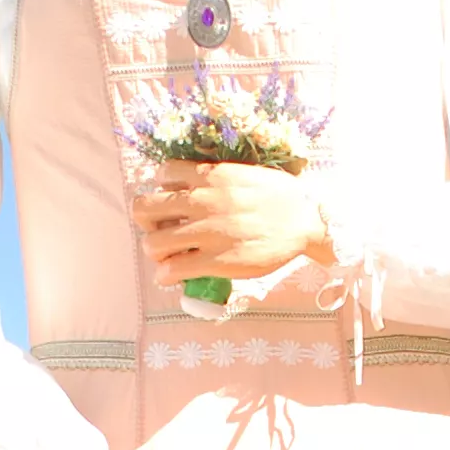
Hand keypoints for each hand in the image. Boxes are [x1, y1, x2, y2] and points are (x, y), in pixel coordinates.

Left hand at [131, 161, 333, 282]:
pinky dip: (166, 276)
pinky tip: (175, 276)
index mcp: (209, 176)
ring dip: (156, 252)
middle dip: (148, 222)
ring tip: (170, 256)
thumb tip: (197, 185)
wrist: (306, 221)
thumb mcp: (244, 173)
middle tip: (163, 231)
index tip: (173, 203)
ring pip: (152, 244)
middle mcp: (201, 201)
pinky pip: (171, 270)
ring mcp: (206, 232)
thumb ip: (216, 178)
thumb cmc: (281, 197)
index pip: (162, 174)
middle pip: (144, 209)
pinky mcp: (215, 261)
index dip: (162, 190)